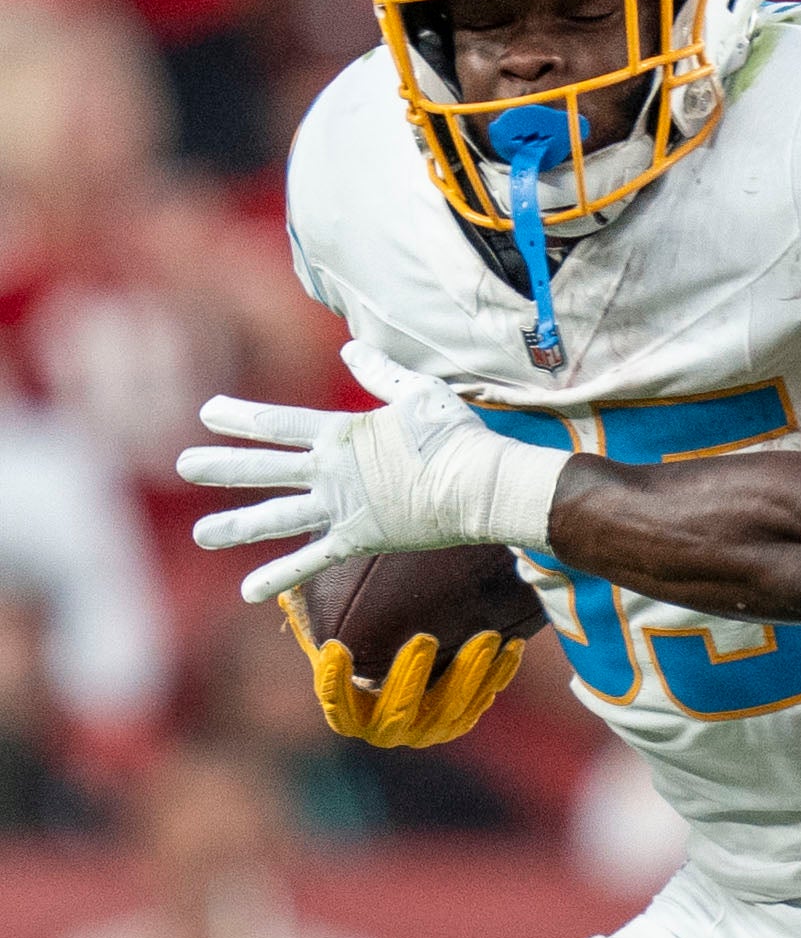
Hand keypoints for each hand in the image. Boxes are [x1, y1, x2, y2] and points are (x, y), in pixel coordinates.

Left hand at [184, 342, 567, 602]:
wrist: (480, 484)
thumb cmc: (455, 434)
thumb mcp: (418, 391)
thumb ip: (380, 373)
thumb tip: (349, 347)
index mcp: (342, 433)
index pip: (278, 423)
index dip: (240, 417)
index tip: (208, 412)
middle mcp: (331, 471)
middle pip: (265, 467)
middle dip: (221, 466)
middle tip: (183, 465)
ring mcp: (341, 507)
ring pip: (277, 517)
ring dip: (236, 525)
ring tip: (201, 534)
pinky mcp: (358, 537)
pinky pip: (311, 561)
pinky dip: (280, 576)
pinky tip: (249, 591)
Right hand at [279, 589, 523, 748]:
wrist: (409, 670)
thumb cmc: (362, 646)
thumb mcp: (334, 633)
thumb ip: (312, 618)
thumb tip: (286, 590)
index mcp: (349, 712)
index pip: (334, 702)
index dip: (333, 681)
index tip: (336, 649)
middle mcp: (386, 729)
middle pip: (397, 711)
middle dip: (411, 677)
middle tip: (423, 638)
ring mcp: (426, 729)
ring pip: (449, 711)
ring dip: (469, 675)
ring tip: (486, 637)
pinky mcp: (460, 720)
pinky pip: (481, 702)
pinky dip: (497, 676)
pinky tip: (509, 646)